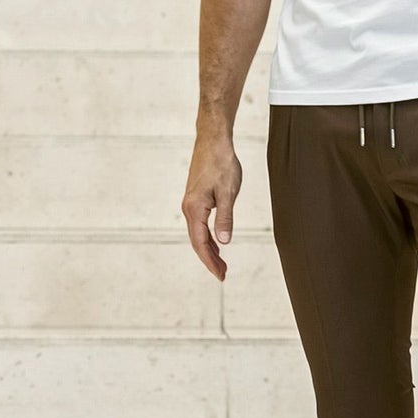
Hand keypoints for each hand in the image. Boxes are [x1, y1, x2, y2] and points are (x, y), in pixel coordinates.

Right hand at [181, 133, 242, 279]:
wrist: (213, 142)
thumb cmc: (222, 164)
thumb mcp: (228, 192)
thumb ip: (225, 217)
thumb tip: (224, 241)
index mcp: (195, 209)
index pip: (201, 243)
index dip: (211, 261)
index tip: (220, 275)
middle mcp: (188, 208)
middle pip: (197, 242)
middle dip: (209, 260)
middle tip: (222, 275)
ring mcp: (190, 203)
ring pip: (197, 234)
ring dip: (209, 250)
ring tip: (221, 264)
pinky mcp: (195, 198)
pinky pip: (199, 224)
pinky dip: (208, 237)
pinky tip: (217, 242)